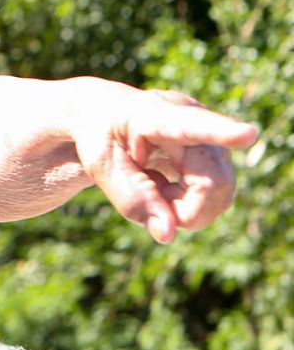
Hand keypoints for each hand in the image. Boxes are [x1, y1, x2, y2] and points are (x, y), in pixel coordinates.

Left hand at [70, 83, 258, 243]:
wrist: (113, 116)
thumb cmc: (103, 136)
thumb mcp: (102, 166)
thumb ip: (131, 198)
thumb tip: (168, 235)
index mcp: (156, 114)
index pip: (192, 125)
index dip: (221, 132)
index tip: (247, 135)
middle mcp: (196, 120)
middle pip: (213, 183)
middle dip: (182, 209)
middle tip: (149, 192)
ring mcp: (213, 139)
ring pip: (221, 195)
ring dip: (185, 208)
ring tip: (156, 184)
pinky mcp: (220, 158)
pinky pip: (219, 198)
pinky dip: (190, 206)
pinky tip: (169, 187)